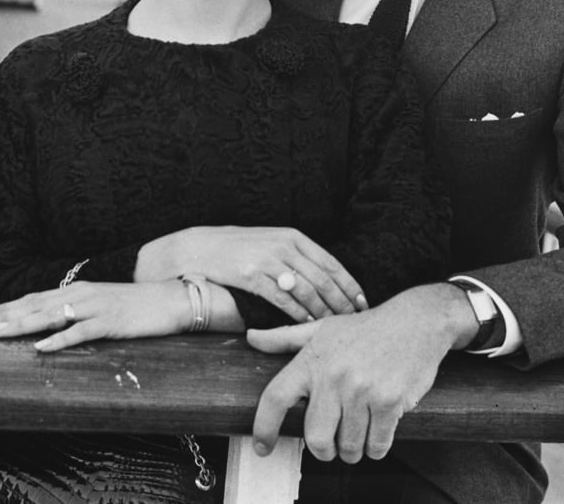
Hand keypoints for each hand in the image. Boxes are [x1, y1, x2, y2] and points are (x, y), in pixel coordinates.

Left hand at [0, 279, 187, 351]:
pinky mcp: (111, 321)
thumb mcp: (101, 305)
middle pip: (34, 305)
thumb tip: (51, 325)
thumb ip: (77, 311)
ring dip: (21, 325)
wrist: (173, 297)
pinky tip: (41, 349)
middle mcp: (82, 294)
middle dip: (3, 317)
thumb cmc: (137, 306)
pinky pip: (81, 332)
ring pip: (50, 316)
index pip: (33, 299)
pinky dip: (60, 340)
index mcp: (77, 290)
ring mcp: (96, 306)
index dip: (5, 308)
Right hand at [134, 226, 366, 322]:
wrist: (200, 248)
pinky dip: (298, 314)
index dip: (349, 284)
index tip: (363, 303)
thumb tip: (324, 280)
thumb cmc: (239, 249)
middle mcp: (284, 245)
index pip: (330, 262)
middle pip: (323, 277)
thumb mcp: (271, 243)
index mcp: (293, 236)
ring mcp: (268, 259)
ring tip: (333, 327)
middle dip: (342, 302)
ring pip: (306, 289)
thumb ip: (296, 257)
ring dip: (323, 311)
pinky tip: (306, 325)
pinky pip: (282, 299)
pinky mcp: (252, 275)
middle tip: (354, 321)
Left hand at [247, 284, 471, 462]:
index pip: (276, 397)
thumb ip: (284, 337)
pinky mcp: (389, 402)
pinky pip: (376, 446)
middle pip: (316, 439)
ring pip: (349, 448)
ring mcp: (361, 389)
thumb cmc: (366, 328)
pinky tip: (379, 429)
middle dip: (325, 449)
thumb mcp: (323, 328)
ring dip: (354, 449)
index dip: (264, 427)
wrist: (416, 322)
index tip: (263, 447)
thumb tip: (250, 337)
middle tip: (334, 440)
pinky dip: (377, 447)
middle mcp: (333, 374)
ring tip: (360, 429)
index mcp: (312, 358)